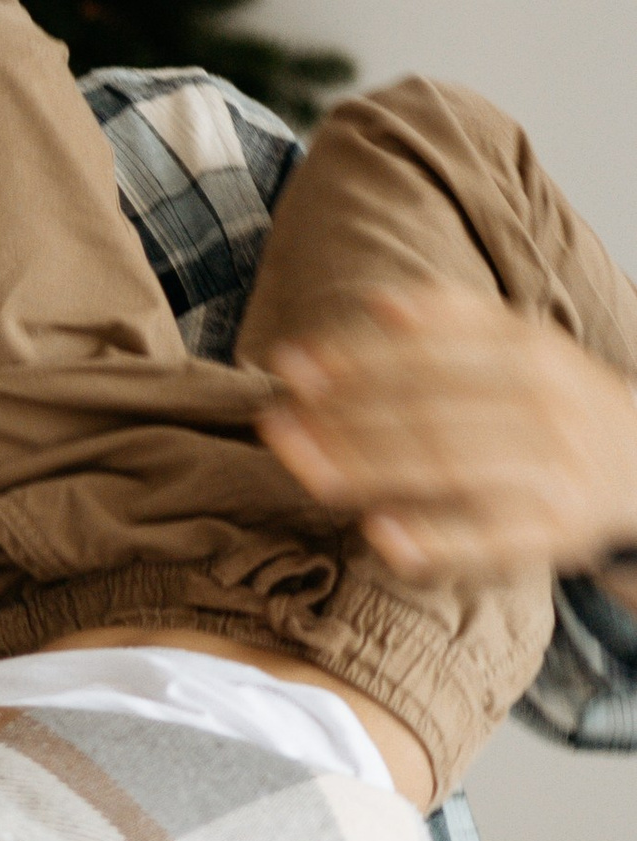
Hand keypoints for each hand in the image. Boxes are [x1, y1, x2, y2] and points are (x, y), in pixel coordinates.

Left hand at [256, 285, 636, 586]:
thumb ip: (454, 318)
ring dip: (366, 468)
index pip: (425, 355)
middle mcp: (542, 409)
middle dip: (342, 417)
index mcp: (530, 354)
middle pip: (425, 412)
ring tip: (302, 466)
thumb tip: (375, 301)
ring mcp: (549, 474)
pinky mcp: (553, 534)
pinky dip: (433, 538)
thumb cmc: (565, 400)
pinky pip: (487, 538)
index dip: (352, 360)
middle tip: (275, 421)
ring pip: (446, 468)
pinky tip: (376, 535)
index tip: (290, 365)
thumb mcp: (525, 343)